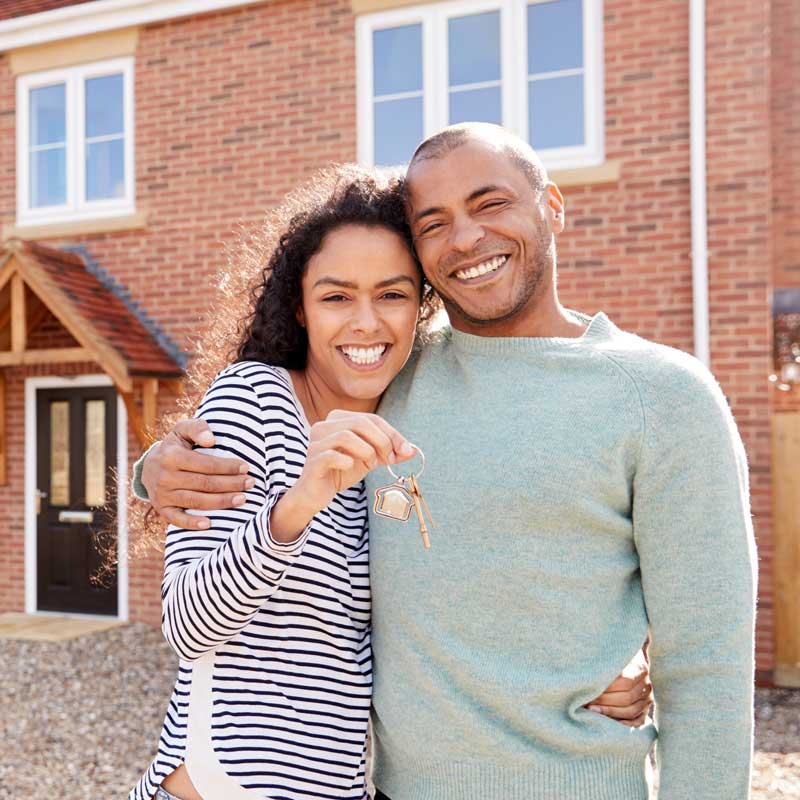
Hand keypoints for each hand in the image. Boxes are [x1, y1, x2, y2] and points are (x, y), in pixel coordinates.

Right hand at [141, 418, 252, 529]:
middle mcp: (165, 477)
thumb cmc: (175, 446)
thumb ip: (197, 428)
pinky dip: (192, 524)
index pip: (206, 464)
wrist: (149, 466)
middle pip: (204, 483)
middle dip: (230, 484)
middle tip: (250, 484)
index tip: (245, 468)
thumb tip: (211, 440)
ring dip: (221, 502)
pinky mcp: (161, 509)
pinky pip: (176, 519)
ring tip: (241, 499)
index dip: (227, 467)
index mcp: (172, 456)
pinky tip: (210, 524)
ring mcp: (162, 495)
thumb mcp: (182, 430)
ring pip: (196, 501)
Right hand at [293, 409, 414, 512]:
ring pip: (345, 436)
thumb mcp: (370, 459)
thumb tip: (413, 450)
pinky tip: (350, 467)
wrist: (316, 494)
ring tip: (371, 464)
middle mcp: (324, 426)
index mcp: (338, 419)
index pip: (371, 419)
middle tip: (389, 460)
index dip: (392, 434)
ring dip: (366, 451)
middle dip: (382, 441)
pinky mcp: (312, 461)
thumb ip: (389, 452)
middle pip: (360, 422)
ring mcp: (315, 442)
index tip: (405, 451)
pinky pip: (331, 455)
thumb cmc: (342, 471)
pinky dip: (346, 461)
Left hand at [585, 647, 652, 726]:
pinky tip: (606, 722)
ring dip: (609, 712)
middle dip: (604, 701)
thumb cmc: (611, 656)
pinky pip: (637, 722)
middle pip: (627, 697)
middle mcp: (646, 684)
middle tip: (586, 701)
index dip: (606, 686)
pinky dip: (621, 724)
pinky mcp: (644, 711)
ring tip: (591, 710)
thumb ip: (604, 661)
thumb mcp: (610, 653)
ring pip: (630, 711)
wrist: (624, 662)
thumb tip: (588, 668)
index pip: (625, 680)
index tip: (588, 688)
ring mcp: (647, 699)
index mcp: (640, 666)